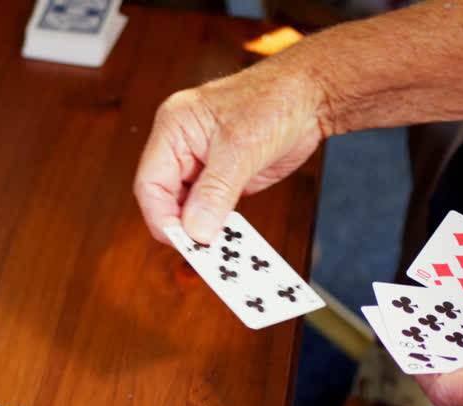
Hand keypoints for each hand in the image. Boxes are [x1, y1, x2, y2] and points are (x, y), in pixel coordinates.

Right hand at [133, 48, 328, 244]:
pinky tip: (234, 241)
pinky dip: (220, 228)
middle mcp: (182, 147)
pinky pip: (213, 210)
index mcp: (174, 129)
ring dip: (202, 231)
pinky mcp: (224, 179)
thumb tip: (196, 230)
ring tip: (222, 251)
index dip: (162, 217)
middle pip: (166, 200)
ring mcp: (203, 165)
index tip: (184, 243)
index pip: (150, 183)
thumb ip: (216, 190)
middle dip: (182, 227)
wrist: (312, 94)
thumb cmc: (275, 99)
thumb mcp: (242, 146)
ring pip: (188, 209)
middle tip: (205, 253)